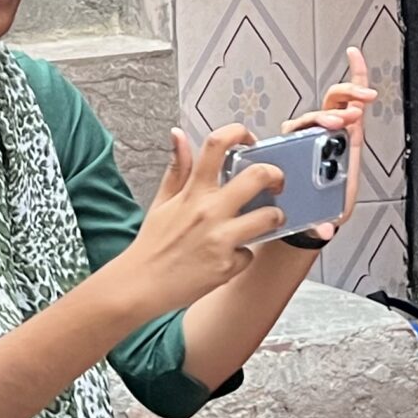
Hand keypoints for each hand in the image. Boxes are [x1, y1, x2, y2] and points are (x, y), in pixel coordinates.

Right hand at [113, 125, 283, 318]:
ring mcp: (221, 238)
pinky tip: (229, 257)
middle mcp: (209, 210)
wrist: (141, 284)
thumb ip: (177, 168)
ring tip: (267, 221)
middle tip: (275, 183)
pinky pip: (251, 253)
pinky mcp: (228, 265)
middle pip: (258, 177)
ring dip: (275, 217)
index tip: (249, 139)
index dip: (239, 133)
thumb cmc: (153, 242)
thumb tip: (178, 134)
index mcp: (193, 191)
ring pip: (270, 217)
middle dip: (275, 176)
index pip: (216, 145)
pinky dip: (243, 254)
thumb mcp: (162, 201)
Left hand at [283, 46, 375, 241]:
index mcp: (303, 153)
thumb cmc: (305, 207)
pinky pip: (351, 102)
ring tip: (366, 96)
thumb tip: (325, 231)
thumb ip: (318, 223)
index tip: (333, 125)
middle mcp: (315, 138)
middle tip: (353, 112)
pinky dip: (357, 83)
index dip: (317, 122)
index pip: (305, 127)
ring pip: (336, 102)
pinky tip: (359, 65)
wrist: (309, 212)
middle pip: (321, 109)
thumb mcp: (311, 216)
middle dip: (337, 106)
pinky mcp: (349, 131)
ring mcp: (331, 132)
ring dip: (351, 93)